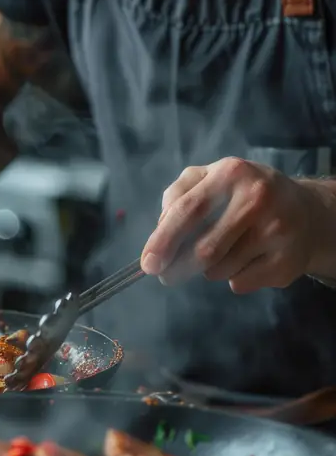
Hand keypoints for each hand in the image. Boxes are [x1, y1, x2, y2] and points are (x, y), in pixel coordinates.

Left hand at [140, 157, 335, 292]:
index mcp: (231, 173)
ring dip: (208, 270)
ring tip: (221, 253)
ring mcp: (276, 232)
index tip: (148, 263)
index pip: (189, 209)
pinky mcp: (287, 262)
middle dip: (178, 266)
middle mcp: (257, 199)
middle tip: (167, 274)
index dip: (164, 239)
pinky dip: (231, 279)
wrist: (306, 212)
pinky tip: (245, 261)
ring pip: (219, 270)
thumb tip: (160, 228)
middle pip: (204, 248)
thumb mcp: (212, 178)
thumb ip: (179, 195)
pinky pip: (240, 283)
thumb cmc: (246, 193)